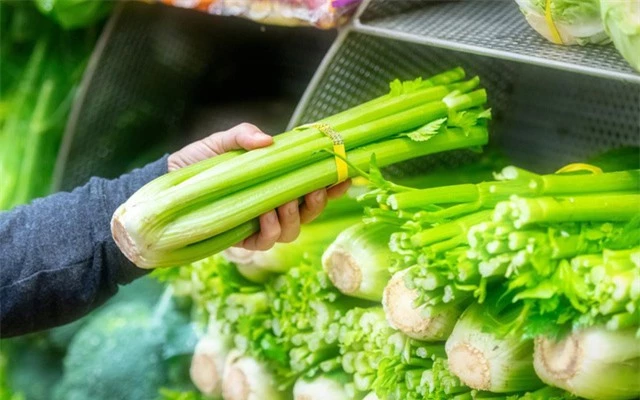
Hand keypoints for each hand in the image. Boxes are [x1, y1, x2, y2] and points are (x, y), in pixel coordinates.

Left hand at [168, 123, 350, 250]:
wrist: (169, 182)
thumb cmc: (199, 162)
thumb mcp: (223, 141)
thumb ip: (244, 135)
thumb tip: (268, 140)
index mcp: (277, 182)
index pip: (313, 186)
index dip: (333, 185)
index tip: (346, 176)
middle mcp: (274, 206)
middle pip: (310, 212)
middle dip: (318, 203)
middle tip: (314, 189)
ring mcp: (260, 224)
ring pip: (293, 230)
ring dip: (295, 217)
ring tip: (284, 202)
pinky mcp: (243, 239)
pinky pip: (267, 242)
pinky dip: (271, 229)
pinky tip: (266, 216)